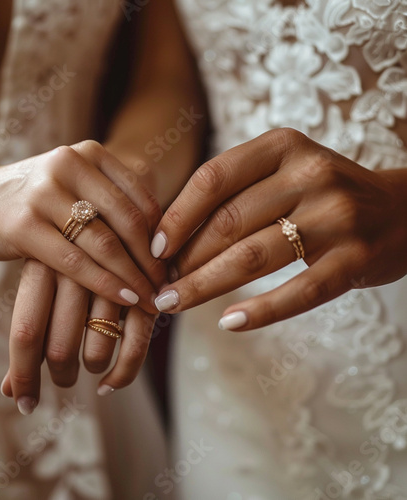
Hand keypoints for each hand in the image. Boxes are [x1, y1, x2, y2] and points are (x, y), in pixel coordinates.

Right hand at [0, 140, 165, 312]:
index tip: (172, 265)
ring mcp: (44, 193)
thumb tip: (158, 246)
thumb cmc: (32, 200)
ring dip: (133, 276)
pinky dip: (104, 283)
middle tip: (166, 287)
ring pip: (104, 243)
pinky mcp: (22, 224)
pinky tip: (123, 299)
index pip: (141, 199)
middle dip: (152, 261)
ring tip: (150, 299)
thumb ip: (108, 205)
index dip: (163, 235)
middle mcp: (69, 165)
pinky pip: (74, 260)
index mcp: (89, 154)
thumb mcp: (72, 189)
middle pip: (128, 220)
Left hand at [0, 260, 156, 414]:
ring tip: (88, 364)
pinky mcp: (145, 290)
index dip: (22, 376)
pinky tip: (110, 383)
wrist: (119, 210)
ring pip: (96, 352)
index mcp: (41, 265)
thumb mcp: (43, 280)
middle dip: (61, 375)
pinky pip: (134, 347)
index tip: (24, 404)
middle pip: (59, 350)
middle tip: (63, 377)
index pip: (25, 333)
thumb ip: (30, 331)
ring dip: (90, 369)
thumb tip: (7, 393)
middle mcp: (76, 272)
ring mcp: (113, 281)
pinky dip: (122, 374)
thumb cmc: (72, 256)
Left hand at [151, 128, 406, 329]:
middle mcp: (310, 174)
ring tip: (174, 304)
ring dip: (205, 286)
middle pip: (228, 222)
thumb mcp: (282, 173)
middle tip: (159, 286)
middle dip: (185, 260)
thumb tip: (171, 237)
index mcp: (283, 146)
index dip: (176, 216)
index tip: (153, 249)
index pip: (213, 178)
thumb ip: (235, 193)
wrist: (401, 210)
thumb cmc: (322, 194)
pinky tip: (228, 323)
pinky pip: (299, 291)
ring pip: (253, 257)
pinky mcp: (355, 259)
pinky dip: (260, 311)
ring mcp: (337, 216)